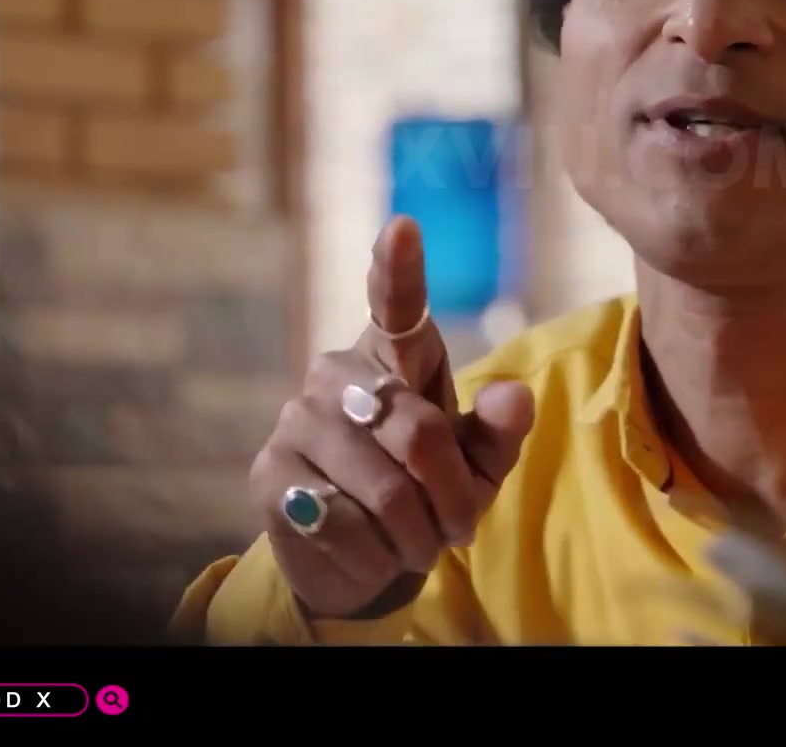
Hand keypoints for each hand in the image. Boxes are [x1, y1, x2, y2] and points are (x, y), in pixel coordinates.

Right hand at [248, 217, 534, 619]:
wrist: (360, 557)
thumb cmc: (427, 491)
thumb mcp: (477, 465)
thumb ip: (498, 431)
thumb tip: (514, 395)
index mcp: (394, 355)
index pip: (397, 306)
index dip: (398, 268)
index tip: (404, 227)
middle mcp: (337, 373)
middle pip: (419, 433)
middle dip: (452, 496)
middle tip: (458, 527)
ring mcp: (297, 421)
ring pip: (385, 489)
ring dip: (417, 533)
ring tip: (417, 542)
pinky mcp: (270, 476)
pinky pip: (345, 525)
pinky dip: (376, 555)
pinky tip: (371, 550)